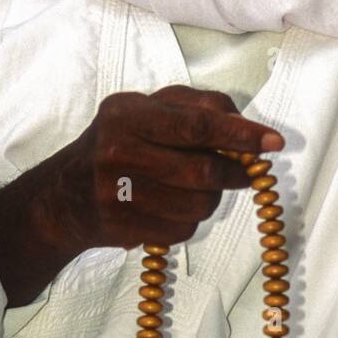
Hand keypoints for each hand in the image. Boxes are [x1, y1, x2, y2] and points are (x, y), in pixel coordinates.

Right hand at [54, 84, 284, 251]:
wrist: (64, 194)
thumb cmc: (117, 142)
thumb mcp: (146, 109)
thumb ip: (196, 107)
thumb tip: (246, 125)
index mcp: (127, 114)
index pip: (196, 125)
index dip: (240, 135)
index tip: (273, 143)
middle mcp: (118, 152)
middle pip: (203, 171)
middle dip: (234, 173)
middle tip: (247, 172)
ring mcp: (118, 195)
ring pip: (198, 205)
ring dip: (211, 198)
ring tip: (193, 187)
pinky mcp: (123, 229)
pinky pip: (182, 230)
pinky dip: (188, 220)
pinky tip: (170, 207)